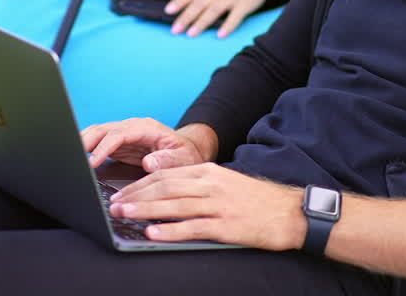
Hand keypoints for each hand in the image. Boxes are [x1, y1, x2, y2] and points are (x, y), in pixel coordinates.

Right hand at [81, 118, 210, 171]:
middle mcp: (132, 128)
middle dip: (85, 141)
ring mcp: (124, 134)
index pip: (119, 134)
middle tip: (71, 157)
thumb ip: (167, 160)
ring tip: (68, 156)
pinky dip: (86, 148)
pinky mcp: (118, 144)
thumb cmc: (185, 155)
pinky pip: (98, 143)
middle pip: (103, 129)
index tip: (93, 162)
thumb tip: (149, 162)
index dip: (104, 147)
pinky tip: (76, 158)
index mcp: (146, 128)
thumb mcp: (182, 158)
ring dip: (82, 142)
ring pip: (97, 133)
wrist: (186, 152)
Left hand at [108, 163, 305, 250]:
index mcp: (209, 172)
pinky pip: (192, 227)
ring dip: (145, 210)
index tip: (122, 192)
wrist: (292, 213)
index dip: (140, 184)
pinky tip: (153, 233)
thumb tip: (170, 193)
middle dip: (135, 196)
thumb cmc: (258, 201)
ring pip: (173, 205)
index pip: (166, 175)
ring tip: (123, 215)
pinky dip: (170, 230)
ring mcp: (218, 204)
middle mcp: (211, 184)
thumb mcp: (227, 183)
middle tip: (114, 204)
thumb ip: (200, 186)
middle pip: (164, 187)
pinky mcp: (226, 225)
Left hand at [165, 0, 276, 37]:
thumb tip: (183, 10)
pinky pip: (236, 16)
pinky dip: (228, 26)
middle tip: (175, 30)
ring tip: (191, 34)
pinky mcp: (245, 4)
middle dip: (185, 17)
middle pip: (199, 5)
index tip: (167, 11)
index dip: (179, 2)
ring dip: (202, 23)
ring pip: (214, 11)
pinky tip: (221, 35)